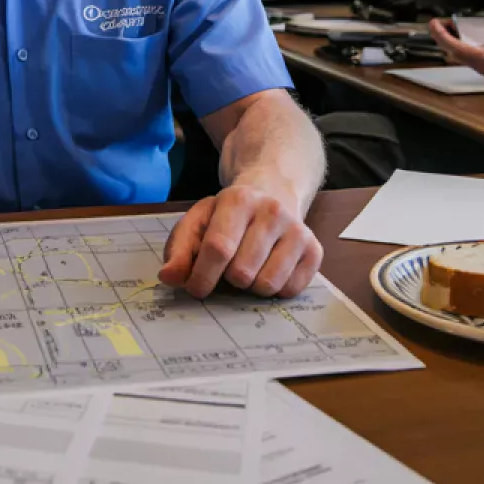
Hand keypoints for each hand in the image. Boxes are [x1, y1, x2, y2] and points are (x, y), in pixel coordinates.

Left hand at [158, 182, 322, 298]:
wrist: (273, 192)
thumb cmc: (228, 215)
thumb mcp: (198, 222)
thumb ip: (179, 251)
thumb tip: (169, 278)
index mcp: (237, 200)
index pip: (218, 248)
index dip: (202, 276)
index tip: (196, 289)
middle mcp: (272, 211)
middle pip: (242, 272)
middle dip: (228, 280)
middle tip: (228, 269)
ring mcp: (297, 230)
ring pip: (268, 284)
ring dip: (251, 287)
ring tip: (249, 268)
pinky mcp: (315, 250)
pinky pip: (291, 290)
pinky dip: (275, 289)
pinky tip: (270, 269)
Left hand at [428, 15, 483, 80]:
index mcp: (483, 58)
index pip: (454, 46)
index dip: (441, 34)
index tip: (433, 22)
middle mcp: (478, 65)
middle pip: (451, 51)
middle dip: (441, 37)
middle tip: (439, 22)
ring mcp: (481, 67)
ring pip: (457, 55)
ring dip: (450, 41)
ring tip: (450, 27)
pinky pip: (466, 56)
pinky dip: (459, 45)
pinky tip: (464, 36)